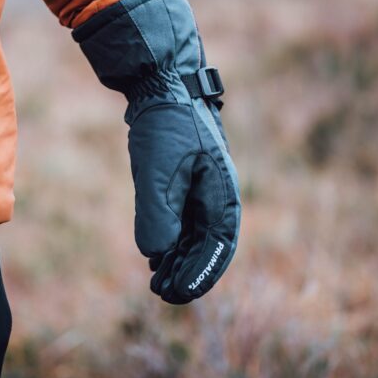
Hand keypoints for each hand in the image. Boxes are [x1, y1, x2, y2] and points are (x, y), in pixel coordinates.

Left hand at [73, 0, 241, 303]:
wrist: (161, 83)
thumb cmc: (166, 124)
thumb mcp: (159, 171)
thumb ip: (158, 215)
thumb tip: (156, 254)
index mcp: (222, 193)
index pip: (218, 246)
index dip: (201, 274)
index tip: (179, 294)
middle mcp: (215, 194)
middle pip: (206, 246)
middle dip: (186, 272)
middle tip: (161, 294)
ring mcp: (200, 187)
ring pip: (193, 235)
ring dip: (177, 260)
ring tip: (155, 283)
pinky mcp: (183, 180)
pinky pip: (182, 219)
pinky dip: (170, 240)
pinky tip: (155, 256)